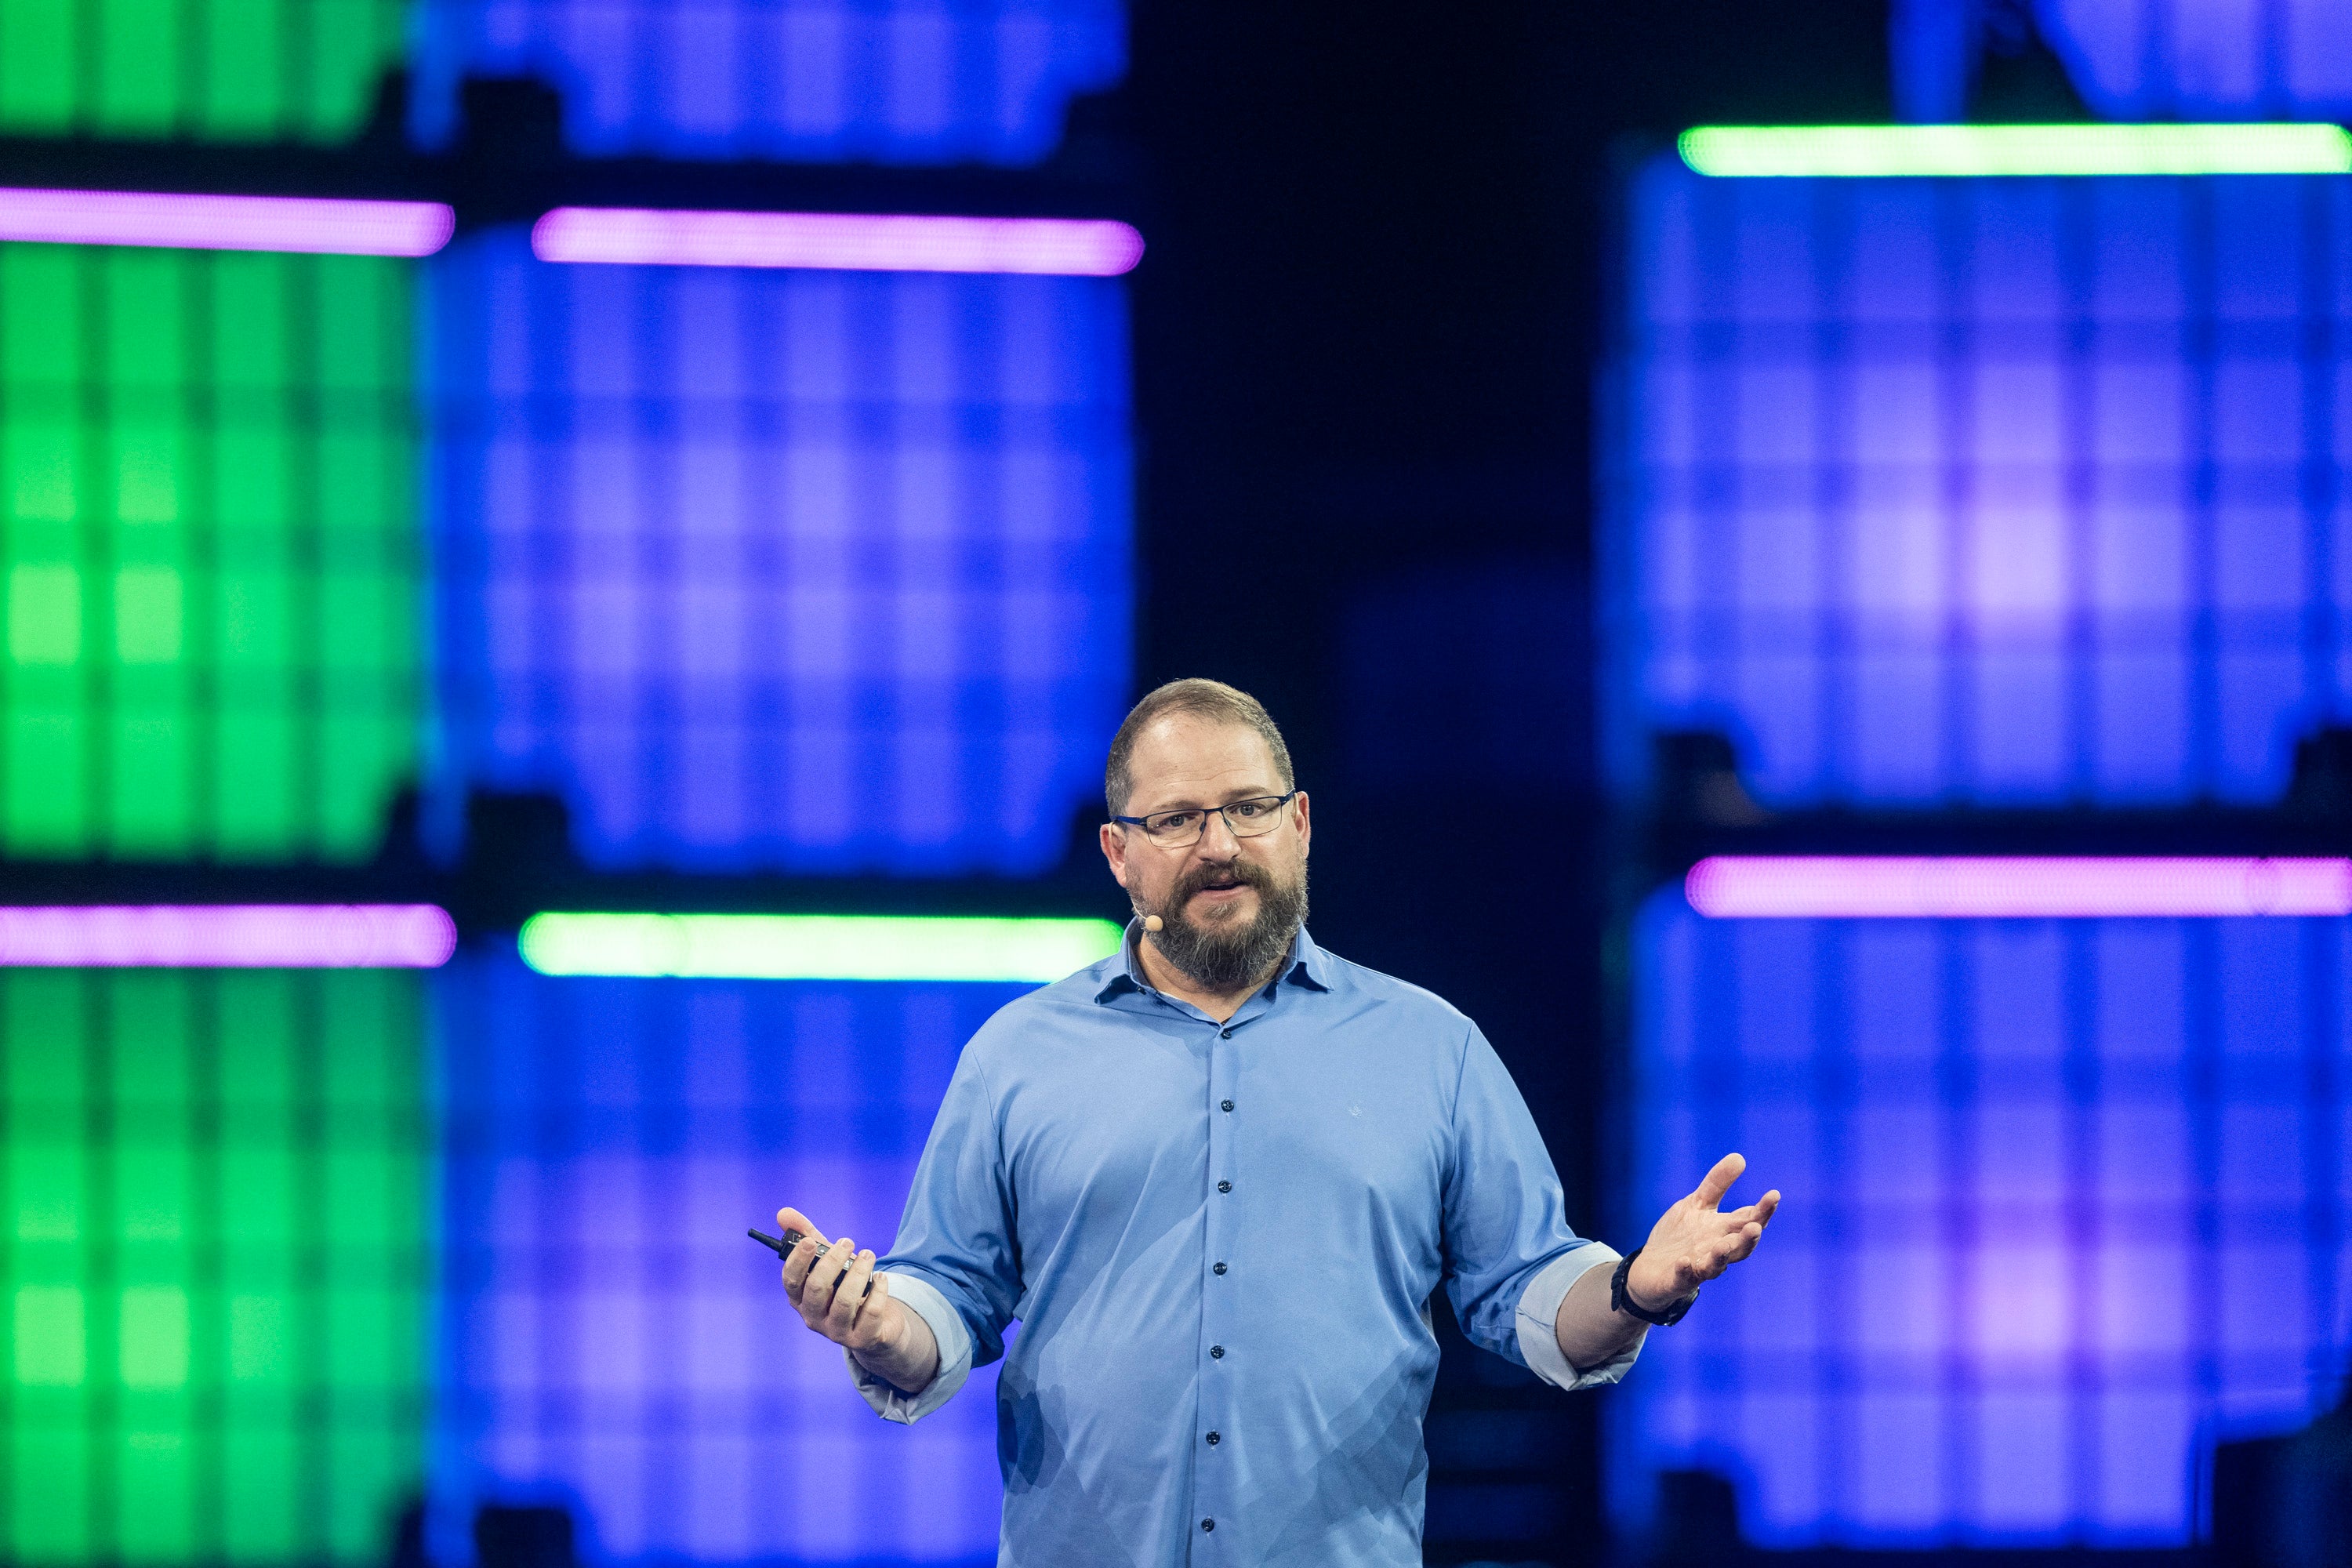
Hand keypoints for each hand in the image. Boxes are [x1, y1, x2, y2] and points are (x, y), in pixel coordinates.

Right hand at [776, 1205, 907, 1357]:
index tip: (811, 1241)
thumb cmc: (845, 1288)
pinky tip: (882, 1278)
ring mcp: (837, 1331)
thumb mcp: (827, 1262)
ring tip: (868, 1254)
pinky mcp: (862, 1338)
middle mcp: (814, 1317)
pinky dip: (878, 1291)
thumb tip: (784, 1213)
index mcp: (800, 1298)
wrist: (876, 1326)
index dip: (798, 1260)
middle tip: (848, 1241)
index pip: (790, 1281)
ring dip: (858, 1273)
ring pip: (844, 1301)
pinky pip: (871, 1313)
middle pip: (817, 1289)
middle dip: (832, 1261)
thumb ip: (806, 1237)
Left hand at [1625, 1153, 1779, 1311]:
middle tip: (1755, 1226)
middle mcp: (1716, 1250)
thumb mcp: (1697, 1204)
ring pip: (1716, 1266)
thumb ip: (1717, 1184)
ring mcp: (1699, 1267)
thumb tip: (1740, 1157)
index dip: (1763, 1210)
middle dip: (1748, 1237)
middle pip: (1739, 1246)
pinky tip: (1684, 1261)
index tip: (1774, 1194)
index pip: (1748, 1220)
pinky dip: (1686, 1270)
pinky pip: (1684, 1277)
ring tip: (1723, 1246)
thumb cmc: (1680, 1235)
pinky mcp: (1678, 1279)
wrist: (1651, 1268)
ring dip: (1721, 1256)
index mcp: (1724, 1231)